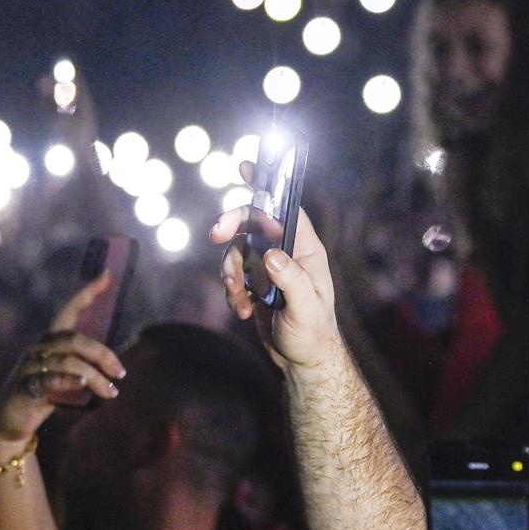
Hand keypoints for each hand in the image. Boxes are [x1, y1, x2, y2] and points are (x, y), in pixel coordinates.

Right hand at [0, 273, 124, 456]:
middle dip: (102, 354)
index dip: (87, 293)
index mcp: (50, 341)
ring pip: (68, 361)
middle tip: (120, 373)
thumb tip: (116, 363)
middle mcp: (39, 348)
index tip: (107, 275)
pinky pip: (49, 379)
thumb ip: (82, 364)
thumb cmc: (42, 395)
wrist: (9, 422)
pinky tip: (83, 383)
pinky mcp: (25, 387)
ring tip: (111, 391)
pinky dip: (68, 380)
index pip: (69, 311)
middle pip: (75, 340)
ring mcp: (30, 366)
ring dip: (95, 376)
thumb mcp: (64, 375)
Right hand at [210, 162, 340, 372]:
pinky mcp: (255, 283)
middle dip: (232, 225)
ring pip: (236, 250)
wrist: (304, 362)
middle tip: (214, 233)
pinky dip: (232, 292)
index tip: (246, 167)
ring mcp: (269, 267)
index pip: (286, 207)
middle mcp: (287, 251)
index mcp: (306, 249)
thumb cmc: (314, 334)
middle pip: (252, 223)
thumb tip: (270, 255)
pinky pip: (232, 276)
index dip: (267, 186)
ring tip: (238, 298)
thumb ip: (290, 280)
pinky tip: (243, 312)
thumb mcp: (307, 308)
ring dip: (229, 272)